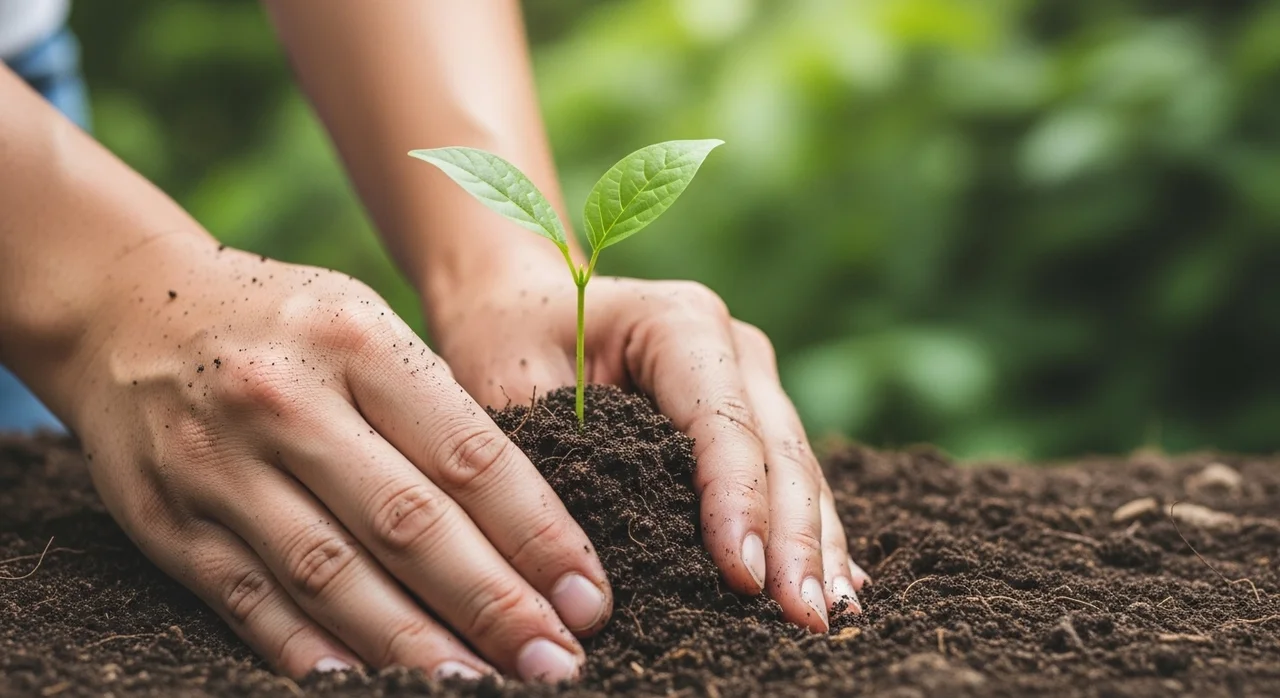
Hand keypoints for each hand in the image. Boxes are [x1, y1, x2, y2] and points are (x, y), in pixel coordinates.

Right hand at [66, 238, 611, 680]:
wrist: (123, 308)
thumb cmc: (282, 321)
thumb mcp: (366, 323)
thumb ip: (436, 412)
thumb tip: (528, 525)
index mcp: (358, 341)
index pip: (471, 456)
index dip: (538, 536)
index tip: (589, 596)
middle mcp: (287, 401)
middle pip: (409, 524)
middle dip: (494, 605)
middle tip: (559, 662)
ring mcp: (220, 465)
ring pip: (333, 576)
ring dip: (415, 646)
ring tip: (485, 687)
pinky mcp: (169, 521)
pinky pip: (251, 601)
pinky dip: (313, 652)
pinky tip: (370, 685)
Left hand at [432, 268, 869, 632]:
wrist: (519, 304)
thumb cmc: (509, 341)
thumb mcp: (514, 390)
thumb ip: (561, 461)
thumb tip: (594, 570)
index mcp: (680, 323)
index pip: (723, 423)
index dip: (738, 504)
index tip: (744, 579)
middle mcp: (733, 348)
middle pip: (778, 451)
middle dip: (794, 540)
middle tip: (803, 619)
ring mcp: (751, 381)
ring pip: (799, 469)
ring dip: (816, 545)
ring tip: (830, 613)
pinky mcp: (751, 417)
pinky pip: (790, 480)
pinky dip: (811, 533)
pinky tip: (839, 585)